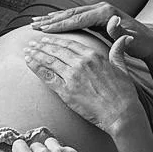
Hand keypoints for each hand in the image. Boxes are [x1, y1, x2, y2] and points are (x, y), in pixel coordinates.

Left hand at [21, 30, 145, 134]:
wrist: (121, 113)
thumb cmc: (124, 93)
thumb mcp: (122, 68)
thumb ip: (118, 52)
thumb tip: (125, 38)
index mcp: (94, 56)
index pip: (70, 44)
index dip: (56, 41)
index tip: (48, 39)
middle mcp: (81, 63)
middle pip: (57, 51)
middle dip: (42, 45)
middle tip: (32, 43)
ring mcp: (72, 77)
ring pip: (49, 61)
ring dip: (36, 54)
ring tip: (27, 51)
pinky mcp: (66, 91)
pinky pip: (47, 76)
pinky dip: (36, 68)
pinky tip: (29, 63)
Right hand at [30, 3, 152, 65]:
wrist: (150, 41)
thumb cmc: (140, 43)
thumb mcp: (131, 39)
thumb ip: (119, 32)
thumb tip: (112, 22)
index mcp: (106, 13)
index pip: (78, 18)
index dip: (60, 24)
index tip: (44, 29)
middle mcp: (101, 8)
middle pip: (71, 13)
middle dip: (51, 20)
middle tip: (32, 25)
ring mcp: (98, 11)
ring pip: (71, 14)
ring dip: (53, 19)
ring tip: (34, 22)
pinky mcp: (97, 17)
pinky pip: (75, 18)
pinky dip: (61, 20)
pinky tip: (50, 23)